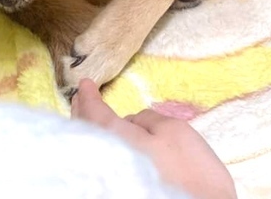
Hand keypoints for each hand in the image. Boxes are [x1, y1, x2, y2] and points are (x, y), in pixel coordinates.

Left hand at [71, 79, 236, 198]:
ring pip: (92, 147)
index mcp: (116, 139)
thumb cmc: (190, 170)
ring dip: (88, 128)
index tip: (84, 83)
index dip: (88, 97)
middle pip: (87, 132)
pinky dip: (98, 143)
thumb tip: (129, 121)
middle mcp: (105, 160)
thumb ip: (146, 119)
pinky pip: (100, 159)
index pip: (94, 113)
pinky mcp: (120, 187)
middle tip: (80, 97)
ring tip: (85, 114)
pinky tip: (104, 140)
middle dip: (83, 112)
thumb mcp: (174, 131)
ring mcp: (110, 177)